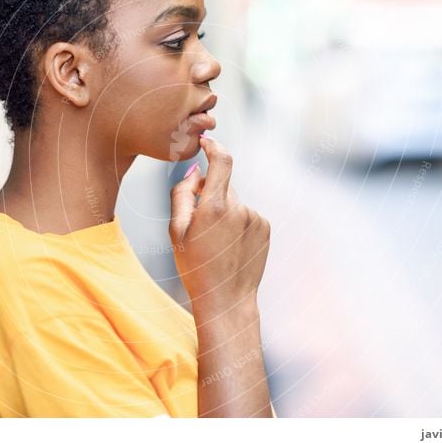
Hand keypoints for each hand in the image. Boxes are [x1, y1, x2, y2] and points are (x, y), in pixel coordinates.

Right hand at [169, 137, 270, 313]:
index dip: (213, 146)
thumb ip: (182, 194)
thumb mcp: (176, 231)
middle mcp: (239, 208)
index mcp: (215, 207)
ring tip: (216, 242)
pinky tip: (230, 246)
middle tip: (199, 222)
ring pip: (234, 201)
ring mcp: (255, 218)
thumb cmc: (195, 267)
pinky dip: (237, 222)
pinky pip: (247, 214)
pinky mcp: (265, 227)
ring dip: (224, 211)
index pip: (222, 160)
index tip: (206, 142)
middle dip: (210, 194)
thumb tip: (194, 171)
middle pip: (223, 185)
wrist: (226, 300)